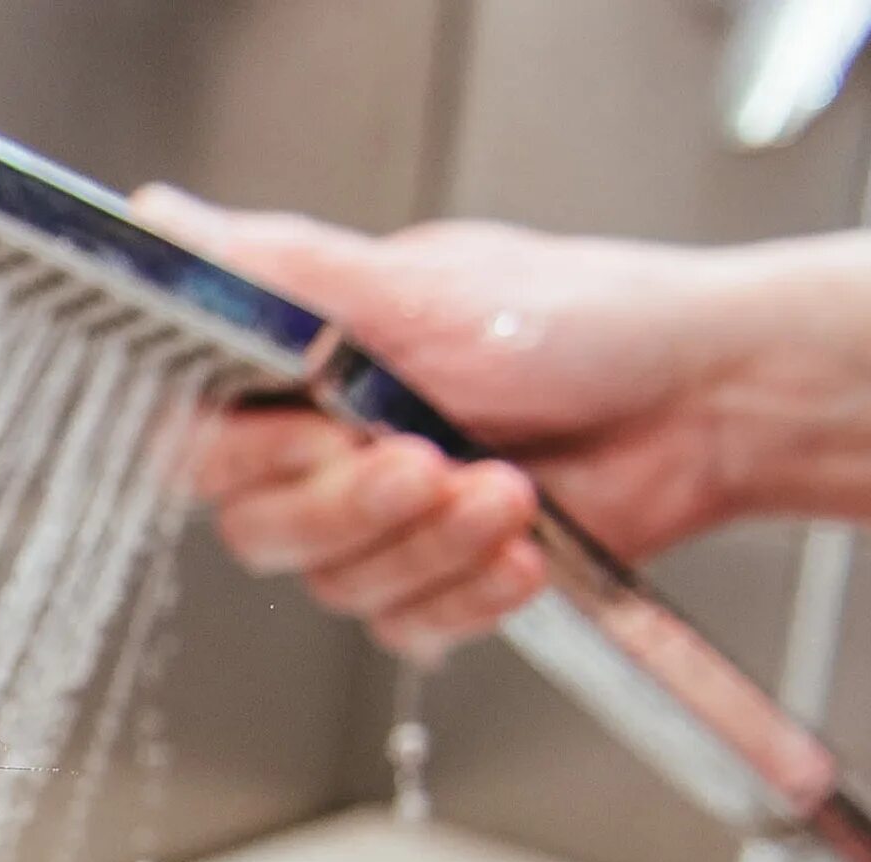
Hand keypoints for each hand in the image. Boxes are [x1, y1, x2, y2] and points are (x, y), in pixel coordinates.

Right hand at [131, 190, 744, 661]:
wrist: (709, 400)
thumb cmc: (588, 321)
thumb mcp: (419, 288)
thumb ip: (282, 272)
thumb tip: (161, 224)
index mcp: (304, 368)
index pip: (206, 439)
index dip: (257, 456)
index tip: (326, 432)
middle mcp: (330, 446)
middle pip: (262, 528)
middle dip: (355, 506)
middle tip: (432, 461)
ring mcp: (383, 522)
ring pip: (338, 584)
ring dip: (432, 548)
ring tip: (511, 490)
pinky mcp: (437, 584)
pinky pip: (406, 629)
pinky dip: (468, 596)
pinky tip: (524, 551)